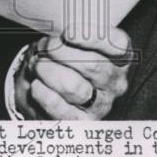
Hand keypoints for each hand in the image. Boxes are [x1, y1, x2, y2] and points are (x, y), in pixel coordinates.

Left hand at [13, 27, 130, 119]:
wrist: (44, 87)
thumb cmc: (61, 58)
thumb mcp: (68, 40)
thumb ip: (69, 35)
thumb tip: (56, 35)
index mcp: (120, 57)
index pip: (118, 45)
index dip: (94, 38)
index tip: (68, 33)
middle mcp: (115, 82)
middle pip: (92, 65)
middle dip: (61, 53)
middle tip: (44, 46)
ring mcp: (101, 105)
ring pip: (74, 87)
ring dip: (49, 72)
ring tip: (37, 65)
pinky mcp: (82, 123)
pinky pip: (61, 109)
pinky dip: (45, 95)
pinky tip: (36, 85)